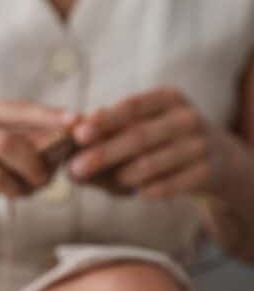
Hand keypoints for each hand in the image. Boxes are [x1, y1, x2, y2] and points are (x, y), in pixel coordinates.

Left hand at [69, 87, 228, 198]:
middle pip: (139, 136)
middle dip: (104, 153)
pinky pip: (173, 185)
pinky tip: (139, 192)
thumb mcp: (142, 126)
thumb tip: (72, 140)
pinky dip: (151, 189)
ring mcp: (201, 144)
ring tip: (110, 181)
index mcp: (167, 98)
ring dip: (125, 175)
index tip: (78, 134)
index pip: (132, 106)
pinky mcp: (209, 172)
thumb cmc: (163, 141)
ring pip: (154, 163)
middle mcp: (187, 117)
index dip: (105, 120)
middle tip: (77, 168)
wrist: (218, 160)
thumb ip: (109, 131)